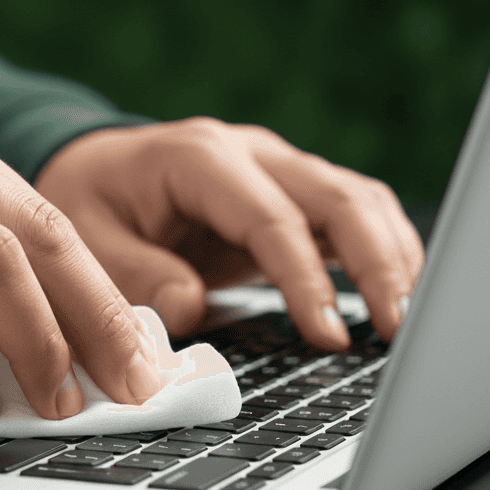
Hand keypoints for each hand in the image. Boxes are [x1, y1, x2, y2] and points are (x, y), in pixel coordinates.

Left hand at [35, 117, 423, 347]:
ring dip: (391, 257)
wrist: (92, 171)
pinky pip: (352, 215)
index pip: (271, 218)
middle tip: (397, 330)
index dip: (305, 280)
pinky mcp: (290, 195)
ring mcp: (276, 169)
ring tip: (405, 322)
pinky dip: (381, 252)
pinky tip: (392, 297)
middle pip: (338, 196)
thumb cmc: (87, 203)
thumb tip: (188, 311)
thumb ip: (133, 274)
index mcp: (198, 158)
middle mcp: (250, 153)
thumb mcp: (84, 239)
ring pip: (359, 199)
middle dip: (377, 264)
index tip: (327, 336)